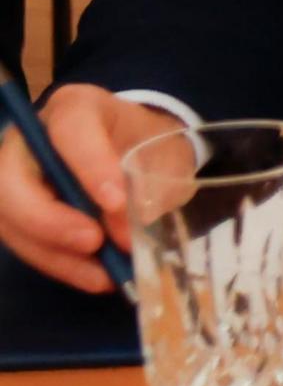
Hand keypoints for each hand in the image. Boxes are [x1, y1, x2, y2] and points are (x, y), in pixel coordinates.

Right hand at [1, 84, 181, 292]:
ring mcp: (16, 175)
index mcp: (77, 107)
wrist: (139, 152)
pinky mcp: (16, 211)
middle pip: (12, 178)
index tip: (117, 202)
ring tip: (102, 275)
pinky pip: (22, 241)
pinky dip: (57, 264)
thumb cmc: (150, 146)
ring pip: (9, 218)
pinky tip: (94, 278)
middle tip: (93, 243)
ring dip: (53, 253)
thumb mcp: (164, 157)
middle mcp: (33, 138)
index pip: (70, 128)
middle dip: (47, 218)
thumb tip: (125, 234)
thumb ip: (149, 188)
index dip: (89, 166)